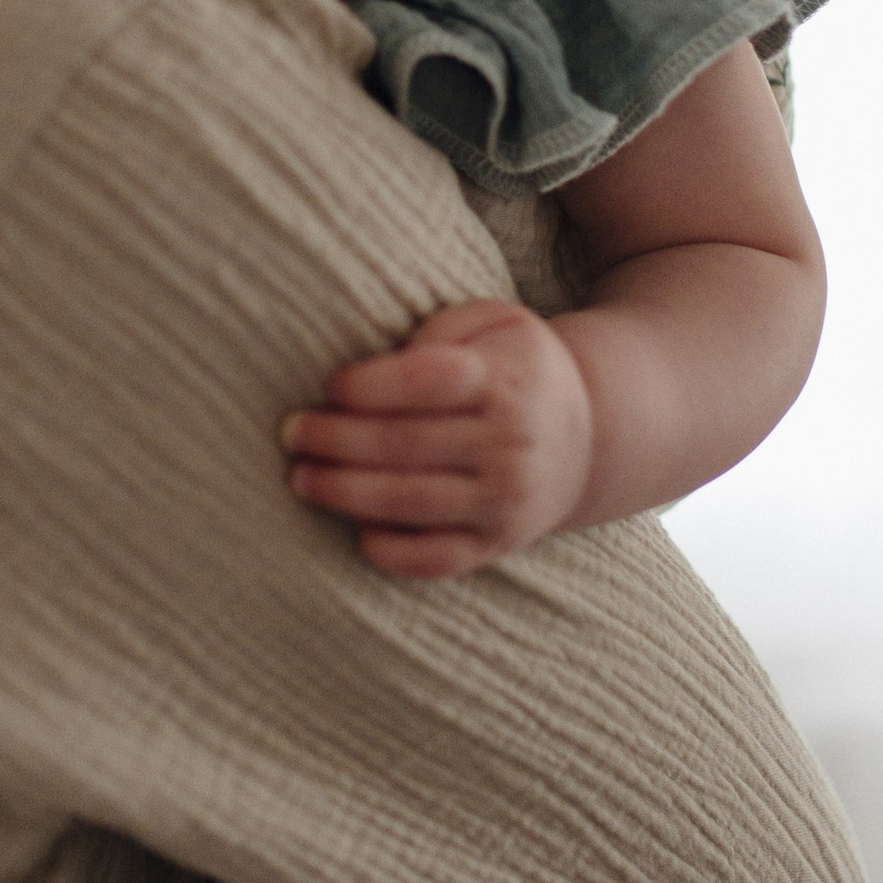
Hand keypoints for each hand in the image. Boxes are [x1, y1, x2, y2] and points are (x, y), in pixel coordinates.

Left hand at [281, 297, 595, 577]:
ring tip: (301, 478)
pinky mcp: (498, 544)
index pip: (428, 381)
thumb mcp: (495, 322)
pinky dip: (390, 551)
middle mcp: (510, 442)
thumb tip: (373, 368)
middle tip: (291, 432)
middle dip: (336, 439)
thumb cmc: (515, 368)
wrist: (592, 436)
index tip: (331, 385)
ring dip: (344, 492)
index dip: (371, 385)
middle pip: (406, 443)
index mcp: (505, 380)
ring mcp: (505, 499)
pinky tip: (355, 529)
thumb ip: (439, 329)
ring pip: (411, 502)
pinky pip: (435, 559)